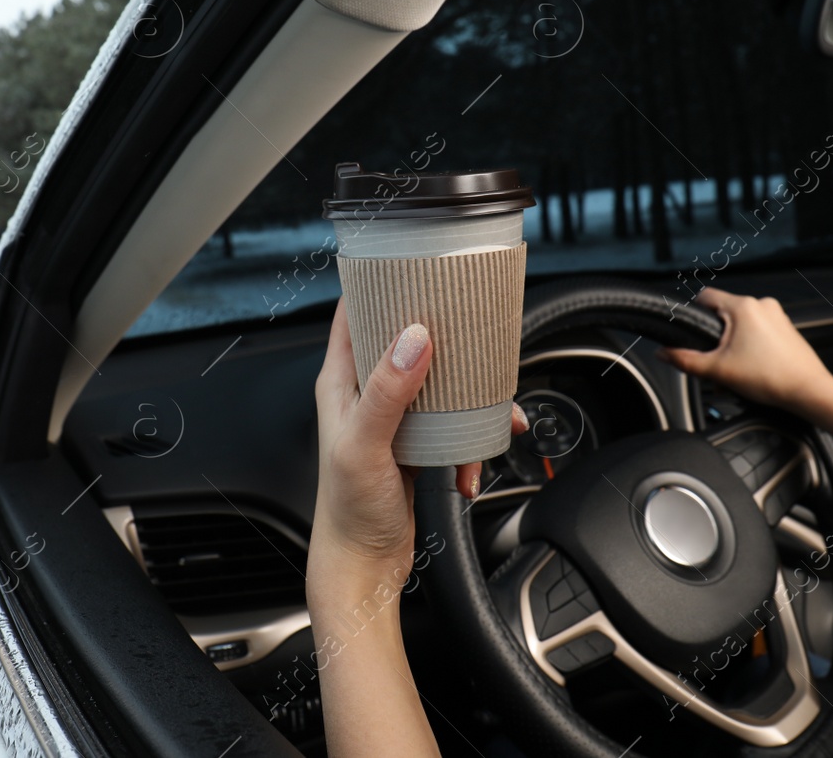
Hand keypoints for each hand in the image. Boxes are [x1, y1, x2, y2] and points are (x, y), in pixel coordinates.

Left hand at [311, 299, 527, 573]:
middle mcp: (366, 393)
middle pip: (405, 340)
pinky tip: (471, 463)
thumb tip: (413, 338)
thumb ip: (388, 391)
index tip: (411, 264)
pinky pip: (453, 424)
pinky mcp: (418, 443)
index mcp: (341, 382)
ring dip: (468, 396)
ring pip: (438, 383)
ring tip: (491, 412)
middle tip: (470, 327)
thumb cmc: (346, 512)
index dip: (378, 283)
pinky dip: (471, 439)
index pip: (354, 312)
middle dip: (441, 335)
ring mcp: (394, 418)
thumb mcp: (365, 445)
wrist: (364, 568)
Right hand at [656, 287, 832, 415]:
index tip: (692, 331)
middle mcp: (762, 305)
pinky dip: (750, 347)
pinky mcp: (786, 329)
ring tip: (735, 371)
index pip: (706, 296)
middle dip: (716, 339)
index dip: (694, 313)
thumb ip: (685, 360)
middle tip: (716, 363)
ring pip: (742, 325)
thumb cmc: (771, 378)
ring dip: (732, 346)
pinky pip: (759, 332)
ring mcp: (777, 316)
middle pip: (724, 314)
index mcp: (744, 307)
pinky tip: (751, 370)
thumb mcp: (718, 370)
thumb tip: (664, 353)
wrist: (809, 392)